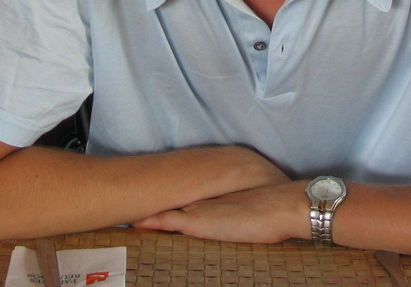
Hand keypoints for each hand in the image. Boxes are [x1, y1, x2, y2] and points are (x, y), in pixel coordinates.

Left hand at [134, 180, 308, 243]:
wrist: (283, 206)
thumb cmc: (276, 208)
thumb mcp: (253, 202)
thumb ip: (239, 203)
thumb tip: (239, 209)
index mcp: (216, 186)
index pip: (186, 187)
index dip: (170, 188)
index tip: (155, 189)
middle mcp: (204, 193)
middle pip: (171, 191)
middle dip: (153, 192)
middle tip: (133, 194)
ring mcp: (199, 206)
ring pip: (166, 204)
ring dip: (148, 205)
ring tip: (127, 207)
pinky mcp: (198, 222)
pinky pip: (168, 221)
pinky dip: (152, 221)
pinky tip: (136, 223)